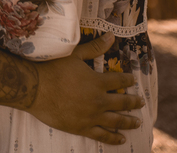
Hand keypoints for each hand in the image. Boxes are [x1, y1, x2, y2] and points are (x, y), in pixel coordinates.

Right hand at [27, 33, 143, 144]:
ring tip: (137, 123)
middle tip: (141, 103)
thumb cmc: (53, 69)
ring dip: (129, 122)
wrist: (35, 88)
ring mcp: (91, 116)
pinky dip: (113, 138)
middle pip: (122, 103)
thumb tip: (112, 36)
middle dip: (133, 102)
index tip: (133, 80)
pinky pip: (102, 135)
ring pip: (116, 121)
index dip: (128, 80)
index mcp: (98, 82)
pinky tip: (121, 140)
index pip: (119, 81)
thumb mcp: (75, 55)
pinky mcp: (82, 128)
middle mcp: (98, 101)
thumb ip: (95, 47)